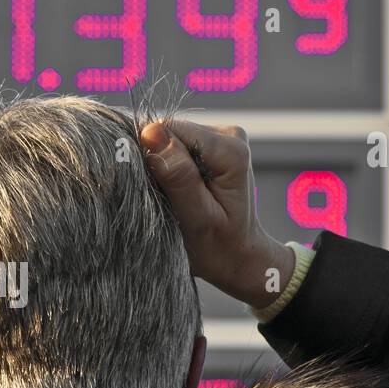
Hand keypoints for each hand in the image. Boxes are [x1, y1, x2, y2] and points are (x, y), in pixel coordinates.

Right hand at [139, 120, 293, 309]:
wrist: (239, 256)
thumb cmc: (218, 247)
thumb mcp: (196, 219)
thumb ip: (178, 177)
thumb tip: (150, 134)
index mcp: (230, 151)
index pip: (168, 131)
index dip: (151, 157)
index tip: (157, 191)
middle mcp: (230, 135)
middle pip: (168, 131)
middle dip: (157, 163)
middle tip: (167, 199)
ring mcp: (221, 136)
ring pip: (168, 137)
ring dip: (161, 167)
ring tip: (173, 198)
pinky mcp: (210, 143)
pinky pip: (174, 145)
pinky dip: (168, 168)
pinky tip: (177, 191)